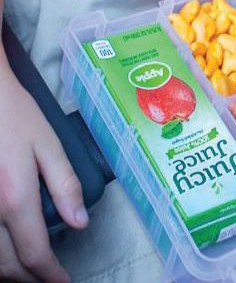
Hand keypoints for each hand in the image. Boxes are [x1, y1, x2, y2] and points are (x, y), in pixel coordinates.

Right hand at [0, 63, 87, 281]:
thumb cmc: (17, 117)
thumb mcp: (49, 146)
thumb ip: (66, 185)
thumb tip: (81, 223)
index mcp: (15, 198)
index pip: (35, 254)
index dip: (51, 275)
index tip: (64, 281)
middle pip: (6, 266)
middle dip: (30, 278)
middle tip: (48, 276)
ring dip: (7, 270)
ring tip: (28, 267)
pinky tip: (4, 246)